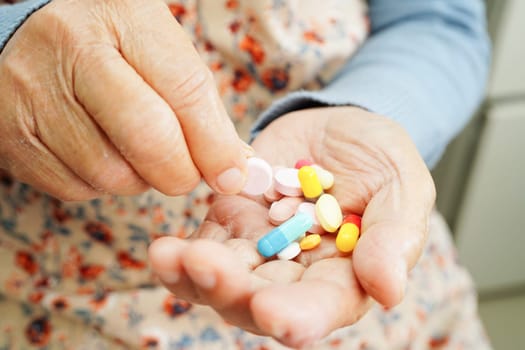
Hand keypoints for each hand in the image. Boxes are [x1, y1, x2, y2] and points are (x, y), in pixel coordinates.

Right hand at [0, 0, 249, 199]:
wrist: (30, 40)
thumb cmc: (111, 46)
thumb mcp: (160, 52)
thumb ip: (199, 106)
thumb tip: (235, 168)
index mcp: (123, 19)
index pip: (184, 91)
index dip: (215, 145)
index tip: (232, 176)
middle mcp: (73, 52)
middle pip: (148, 139)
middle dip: (181, 173)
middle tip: (187, 172)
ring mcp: (35, 97)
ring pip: (113, 175)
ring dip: (140, 179)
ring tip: (134, 150)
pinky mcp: (15, 139)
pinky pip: (79, 188)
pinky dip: (103, 184)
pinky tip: (101, 153)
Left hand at [148, 107, 435, 346]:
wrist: (337, 128)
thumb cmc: (380, 158)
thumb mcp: (403, 186)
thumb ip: (396, 236)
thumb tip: (388, 292)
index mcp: (345, 276)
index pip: (323, 308)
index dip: (298, 318)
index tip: (274, 315)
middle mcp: (296, 275)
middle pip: (261, 302)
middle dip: (232, 292)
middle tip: (206, 268)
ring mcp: (258, 251)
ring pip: (224, 282)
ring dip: (196, 276)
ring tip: (173, 257)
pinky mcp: (230, 225)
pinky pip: (202, 248)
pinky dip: (180, 255)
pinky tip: (164, 250)